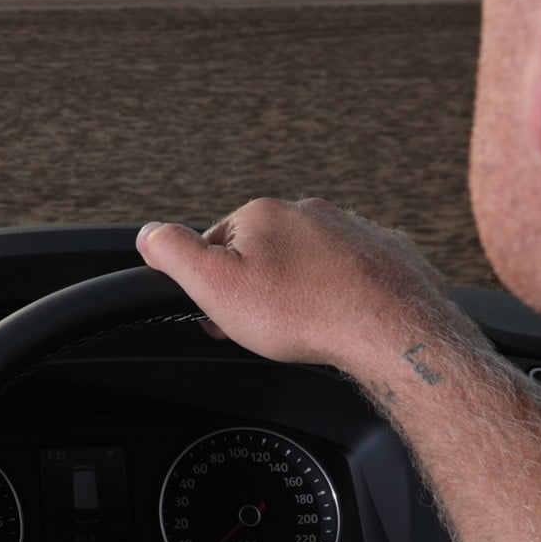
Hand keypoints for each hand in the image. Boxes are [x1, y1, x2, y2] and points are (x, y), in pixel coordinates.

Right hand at [139, 199, 466, 374]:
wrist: (392, 329)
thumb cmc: (305, 313)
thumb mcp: (216, 287)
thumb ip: (174, 254)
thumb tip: (148, 234)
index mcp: (262, 213)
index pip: (216, 243)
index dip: (212, 285)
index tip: (221, 315)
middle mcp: (309, 211)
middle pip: (265, 250)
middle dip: (258, 286)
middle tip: (263, 328)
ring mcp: (354, 229)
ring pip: (310, 260)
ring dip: (301, 288)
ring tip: (304, 326)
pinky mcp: (388, 253)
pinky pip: (354, 270)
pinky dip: (344, 292)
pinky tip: (341, 317)